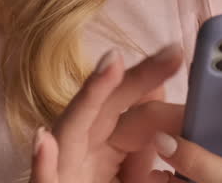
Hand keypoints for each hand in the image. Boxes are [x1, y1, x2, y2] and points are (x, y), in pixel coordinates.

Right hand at [30, 43, 186, 182]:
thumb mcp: (131, 172)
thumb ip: (142, 137)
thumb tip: (158, 90)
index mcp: (99, 141)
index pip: (127, 101)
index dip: (150, 76)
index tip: (178, 54)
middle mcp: (77, 149)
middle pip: (105, 105)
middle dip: (133, 74)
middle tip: (168, 51)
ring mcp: (62, 171)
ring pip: (71, 129)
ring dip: (89, 96)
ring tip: (111, 65)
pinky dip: (42, 163)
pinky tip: (44, 140)